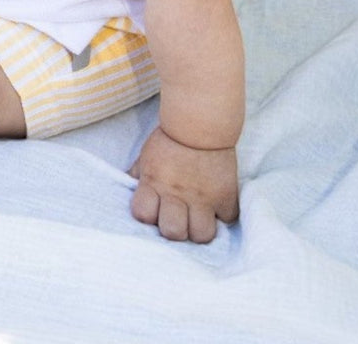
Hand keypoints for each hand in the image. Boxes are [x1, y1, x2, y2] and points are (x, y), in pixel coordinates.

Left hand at [128, 125, 238, 242]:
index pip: (143, 215)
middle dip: (175, 230)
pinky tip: (217, 206)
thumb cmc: (169, 140)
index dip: (147, 215)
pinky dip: (223, 215)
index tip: (154, 208)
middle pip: (173, 232)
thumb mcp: (146, 156)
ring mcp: (203, 197)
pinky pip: (227, 219)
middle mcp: (177, 194)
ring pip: (202, 235)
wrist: (201, 123)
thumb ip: (138, 175)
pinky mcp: (226, 195)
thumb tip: (129, 189)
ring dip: (200, 229)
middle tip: (179, 217)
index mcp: (154, 183)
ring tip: (198, 217)